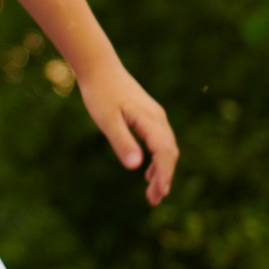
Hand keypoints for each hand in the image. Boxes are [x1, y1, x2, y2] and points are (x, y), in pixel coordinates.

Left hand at [80, 63, 176, 203]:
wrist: (99, 67)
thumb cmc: (100, 93)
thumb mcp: (107, 120)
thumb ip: (121, 142)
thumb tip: (135, 167)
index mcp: (150, 120)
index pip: (164, 153)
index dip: (164, 175)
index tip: (159, 194)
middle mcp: (158, 119)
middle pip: (168, 153)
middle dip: (164, 178)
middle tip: (154, 201)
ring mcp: (155, 116)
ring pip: (166, 148)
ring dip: (162, 171)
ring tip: (153, 193)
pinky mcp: (148, 116)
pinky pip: (159, 142)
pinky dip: (157, 159)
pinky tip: (147, 172)